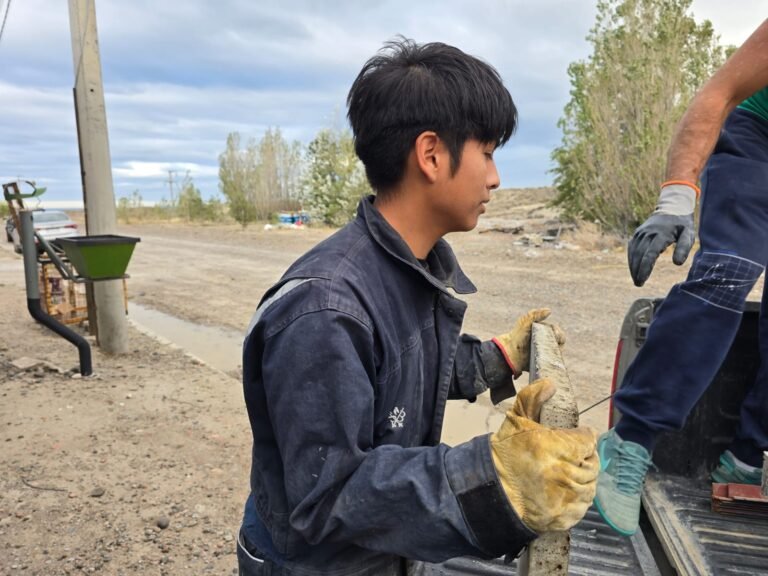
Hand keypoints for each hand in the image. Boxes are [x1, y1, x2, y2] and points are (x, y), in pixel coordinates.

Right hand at [490, 381, 597, 532]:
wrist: (491, 491)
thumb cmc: (505, 454)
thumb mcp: (516, 420)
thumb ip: (533, 398)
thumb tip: (551, 384)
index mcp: (560, 447)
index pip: (588, 439)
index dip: (580, 437)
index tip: (573, 438)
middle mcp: (568, 473)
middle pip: (592, 462)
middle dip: (583, 456)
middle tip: (569, 455)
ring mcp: (569, 498)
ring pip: (591, 484)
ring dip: (582, 477)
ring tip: (566, 472)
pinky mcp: (566, 517)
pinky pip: (583, 505)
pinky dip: (577, 498)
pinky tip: (563, 490)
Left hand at [493, 309, 564, 376]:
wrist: (510, 352)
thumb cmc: (517, 335)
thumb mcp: (525, 322)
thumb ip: (535, 314)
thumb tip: (549, 310)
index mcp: (546, 332)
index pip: (559, 334)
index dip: (559, 335)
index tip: (555, 336)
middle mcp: (548, 342)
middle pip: (560, 345)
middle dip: (558, 345)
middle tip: (550, 347)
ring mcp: (547, 354)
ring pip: (558, 355)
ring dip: (555, 355)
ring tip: (547, 354)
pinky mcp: (544, 363)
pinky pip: (553, 364)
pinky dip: (553, 363)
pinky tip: (547, 361)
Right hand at [628, 182, 696, 286]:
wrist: (672, 207)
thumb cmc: (682, 224)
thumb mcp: (689, 234)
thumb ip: (684, 248)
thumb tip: (677, 264)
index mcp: (660, 235)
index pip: (649, 255)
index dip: (644, 269)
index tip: (642, 281)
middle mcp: (648, 233)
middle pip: (639, 255)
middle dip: (637, 271)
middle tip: (638, 284)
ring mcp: (641, 233)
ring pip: (633, 252)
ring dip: (632, 266)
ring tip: (636, 279)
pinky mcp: (637, 233)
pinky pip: (631, 248)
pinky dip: (631, 259)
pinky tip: (633, 268)